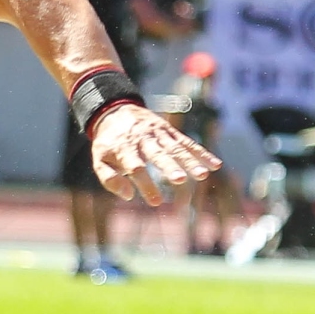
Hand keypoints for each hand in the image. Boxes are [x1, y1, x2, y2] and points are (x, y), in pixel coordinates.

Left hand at [90, 103, 220, 205]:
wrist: (115, 111)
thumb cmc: (109, 143)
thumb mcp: (99, 160)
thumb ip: (109, 179)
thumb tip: (129, 196)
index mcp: (124, 149)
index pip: (136, 168)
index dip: (146, 184)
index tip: (156, 202)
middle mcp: (142, 140)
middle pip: (158, 154)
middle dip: (169, 167)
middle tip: (180, 180)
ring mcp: (158, 133)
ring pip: (175, 148)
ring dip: (190, 161)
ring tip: (203, 175)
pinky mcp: (169, 130)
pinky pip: (186, 142)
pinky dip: (201, 152)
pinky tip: (215, 164)